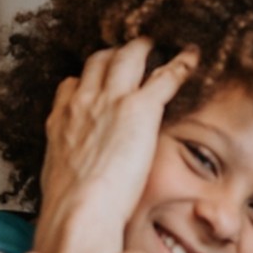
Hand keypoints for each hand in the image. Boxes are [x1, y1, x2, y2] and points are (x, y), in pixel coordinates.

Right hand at [34, 39, 196, 252]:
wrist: (79, 210)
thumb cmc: (71, 207)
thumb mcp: (59, 176)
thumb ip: (70, 162)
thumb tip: (74, 172)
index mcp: (63, 119)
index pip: (74, 84)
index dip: (90, 78)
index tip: (101, 78)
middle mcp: (83, 101)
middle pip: (100, 61)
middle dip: (117, 52)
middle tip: (135, 50)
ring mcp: (111, 100)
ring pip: (129, 56)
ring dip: (145, 47)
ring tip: (160, 42)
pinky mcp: (140, 108)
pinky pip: (166, 75)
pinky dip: (182, 62)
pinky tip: (193, 56)